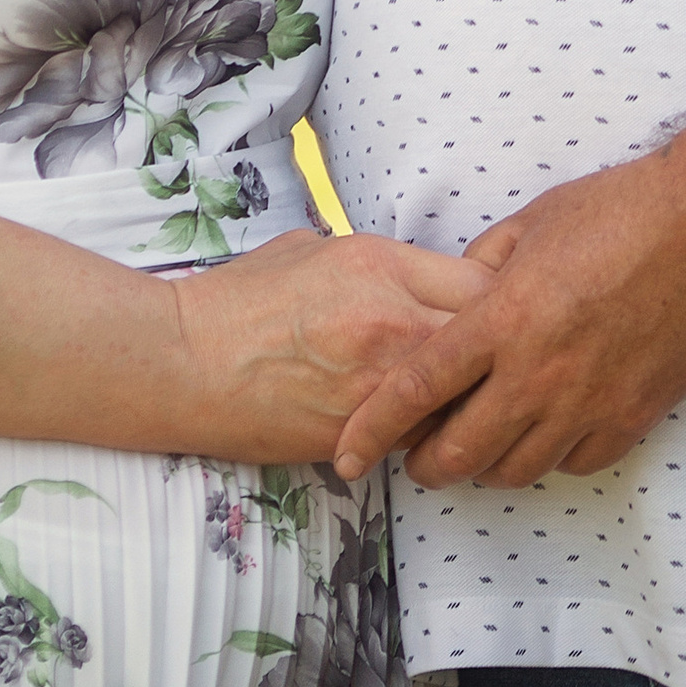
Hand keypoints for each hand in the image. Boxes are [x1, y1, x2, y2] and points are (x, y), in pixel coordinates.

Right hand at [167, 229, 489, 466]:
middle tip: (500, 357)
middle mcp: (390, 322)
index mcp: (379, 264)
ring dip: (471, 397)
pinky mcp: (360, 436)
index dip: (499, 296)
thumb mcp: (316, 250)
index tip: (496, 306)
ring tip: (470, 396)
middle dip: (500, 350)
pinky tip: (421, 425)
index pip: (482, 281)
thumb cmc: (241, 300)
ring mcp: (378, 385)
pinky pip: (421, 435)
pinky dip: (429, 431)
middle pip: (490, 340)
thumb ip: (380, 263)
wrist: (184, 363)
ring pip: (465, 397)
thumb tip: (418, 275)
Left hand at [330, 157, 685, 492]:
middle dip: (424, 465)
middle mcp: (540, 371)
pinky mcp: (633, 418)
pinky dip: (549, 457)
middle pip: (459, 452)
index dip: (372, 428)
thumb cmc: (620, 210)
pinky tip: (544, 432)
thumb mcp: (533, 223)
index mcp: (504, 317)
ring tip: (478, 444)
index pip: (417, 388)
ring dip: (485, 465)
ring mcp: (589, 402)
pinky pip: (574, 463)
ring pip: (515, 469)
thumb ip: (482, 267)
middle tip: (415, 458)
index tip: (349, 454)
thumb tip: (454, 292)